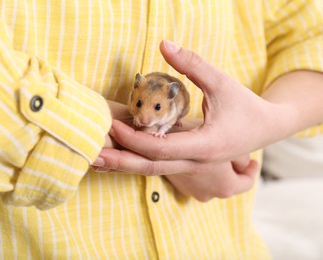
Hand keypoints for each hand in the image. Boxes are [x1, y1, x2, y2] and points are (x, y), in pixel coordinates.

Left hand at [102, 40, 295, 163]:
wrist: (266, 128)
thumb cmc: (246, 106)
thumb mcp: (223, 82)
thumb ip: (193, 64)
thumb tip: (164, 44)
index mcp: (206, 147)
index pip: (161, 148)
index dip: (134, 139)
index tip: (112, 126)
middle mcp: (196, 162)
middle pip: (151, 167)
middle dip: (121, 161)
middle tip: (92, 154)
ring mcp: (191, 166)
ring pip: (152, 170)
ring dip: (125, 165)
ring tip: (97, 159)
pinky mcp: (188, 163)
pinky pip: (158, 164)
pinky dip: (137, 160)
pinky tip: (119, 155)